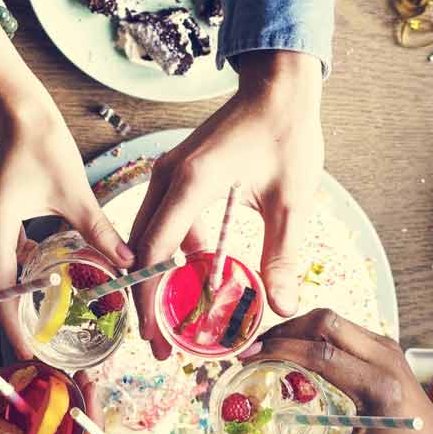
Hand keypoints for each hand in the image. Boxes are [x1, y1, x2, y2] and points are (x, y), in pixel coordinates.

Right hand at [0, 27, 132, 357]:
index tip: (30, 354)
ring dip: (19, 305)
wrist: (21, 114)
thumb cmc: (43, 146)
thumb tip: (130, 263)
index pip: (1, 293)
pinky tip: (46, 295)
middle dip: (17, 324)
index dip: (14, 327)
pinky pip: (6, 262)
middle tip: (42, 354)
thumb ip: (100, 232)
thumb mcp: (76, 195)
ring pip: (0, 280)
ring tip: (43, 334)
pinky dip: (22, 282)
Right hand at [131, 51, 321, 359]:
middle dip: (146, 300)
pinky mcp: (177, 177)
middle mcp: (168, 178)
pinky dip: (173, 257)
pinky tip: (194, 281)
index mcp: (191, 182)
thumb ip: (282, 255)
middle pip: (141, 251)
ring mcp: (168, 176)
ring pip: (148, 239)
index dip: (151, 297)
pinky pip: (164, 224)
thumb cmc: (285, 134)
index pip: (156, 251)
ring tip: (171, 323)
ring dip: (157, 281)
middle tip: (159, 345)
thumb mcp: (291, 201)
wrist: (278, 88)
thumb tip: (280, 306)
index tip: (156, 335)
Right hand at [249, 310, 432, 433]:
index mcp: (376, 386)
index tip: (248, 359)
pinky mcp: (384, 350)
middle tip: (255, 351)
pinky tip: (296, 358)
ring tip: (269, 352)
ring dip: (298, 330)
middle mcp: (383, 358)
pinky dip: (314, 337)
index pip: (320, 354)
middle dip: (284, 331)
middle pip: (325, 320)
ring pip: (333, 320)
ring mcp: (385, 349)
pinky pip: (342, 330)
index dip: (279, 351)